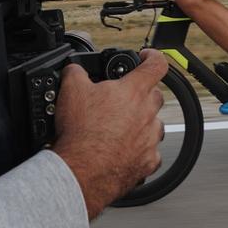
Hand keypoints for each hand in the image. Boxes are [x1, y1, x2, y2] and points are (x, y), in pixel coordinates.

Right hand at [51, 50, 168, 219]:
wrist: (83, 170)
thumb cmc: (81, 133)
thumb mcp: (71, 90)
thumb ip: (76, 72)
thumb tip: (74, 69)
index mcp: (134, 92)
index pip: (156, 65)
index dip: (152, 57)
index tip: (146, 58)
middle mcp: (148, 114)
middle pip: (155, 96)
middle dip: (141, 95)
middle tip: (121, 101)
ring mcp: (150, 139)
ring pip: (154, 125)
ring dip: (141, 124)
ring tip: (118, 129)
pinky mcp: (148, 162)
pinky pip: (150, 152)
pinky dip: (139, 150)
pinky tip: (121, 151)